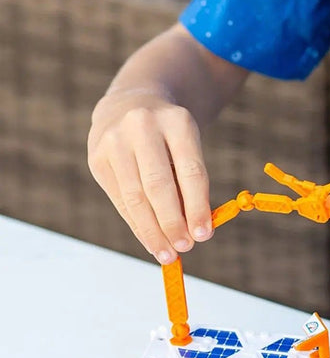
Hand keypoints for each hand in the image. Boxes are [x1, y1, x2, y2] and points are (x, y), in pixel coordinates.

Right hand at [87, 89, 211, 263]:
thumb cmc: (169, 138)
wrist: (131, 105)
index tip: (204, 235)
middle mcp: (143, 126)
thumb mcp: (187, 148)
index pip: (190, 171)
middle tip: (185, 248)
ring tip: (168, 253)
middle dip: (172, 222)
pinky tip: (151, 242)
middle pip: (159, 185)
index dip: (197, 206)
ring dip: (153, 231)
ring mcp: (115, 140)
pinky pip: (121, 200)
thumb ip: (189, 185)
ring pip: (135, 196)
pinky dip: (138, 225)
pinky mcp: (97, 157)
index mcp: (177, 122)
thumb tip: (193, 233)